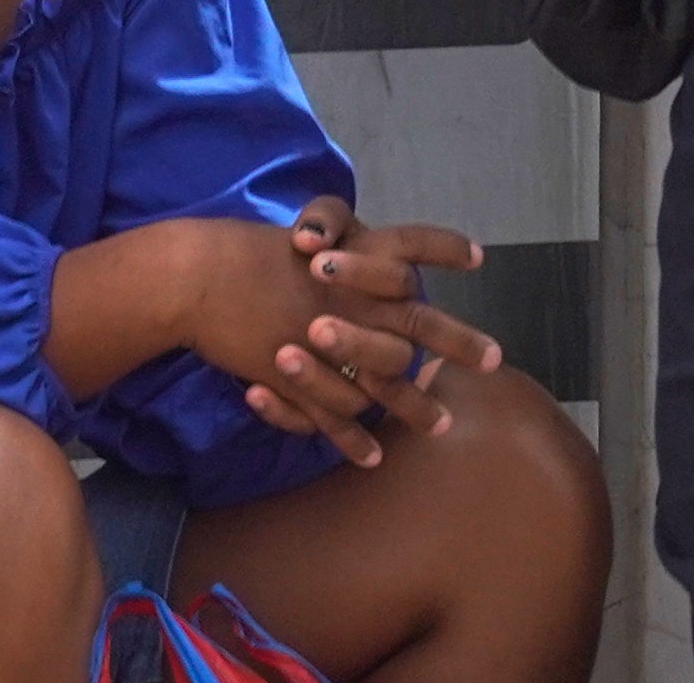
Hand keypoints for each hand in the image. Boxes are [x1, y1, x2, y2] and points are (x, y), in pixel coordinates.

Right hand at [173, 210, 495, 469]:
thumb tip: (369, 265)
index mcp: (352, 255)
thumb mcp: (298, 237)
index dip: (442, 247)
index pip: (408, 243)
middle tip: (493, 358)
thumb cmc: (245, 253)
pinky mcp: (300, 375)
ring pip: (383, 379)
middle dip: (458, 341)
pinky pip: (335, 415)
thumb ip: (338, 247)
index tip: (477, 256)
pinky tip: (374, 457)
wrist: (199, 276)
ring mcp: (328, 339)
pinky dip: (353, 439)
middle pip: (416, 321)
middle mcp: (350, 296)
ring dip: (414, 405)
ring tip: (440, 425)